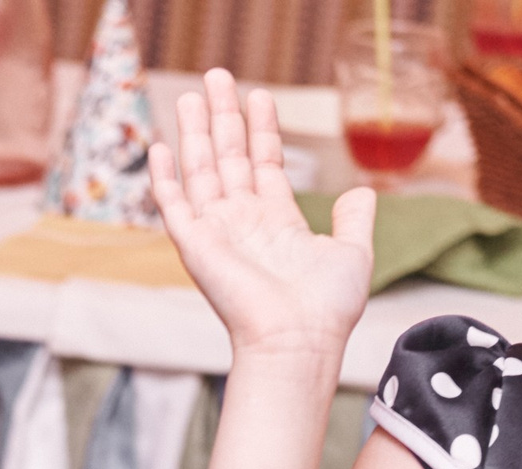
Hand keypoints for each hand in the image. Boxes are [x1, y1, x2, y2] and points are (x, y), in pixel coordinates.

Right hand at [152, 70, 374, 360]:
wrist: (298, 339)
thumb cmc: (326, 309)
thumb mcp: (352, 253)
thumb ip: (355, 219)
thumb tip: (360, 190)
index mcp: (277, 223)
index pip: (265, 163)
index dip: (262, 129)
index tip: (259, 95)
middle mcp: (243, 223)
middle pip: (229, 157)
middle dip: (223, 115)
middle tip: (216, 76)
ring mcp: (217, 232)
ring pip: (201, 170)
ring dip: (195, 131)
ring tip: (193, 92)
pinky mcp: (195, 244)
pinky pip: (173, 204)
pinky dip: (165, 177)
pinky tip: (161, 146)